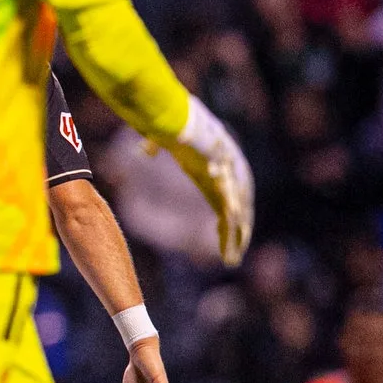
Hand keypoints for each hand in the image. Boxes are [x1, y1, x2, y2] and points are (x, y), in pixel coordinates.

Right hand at [168, 96, 253, 266]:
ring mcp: (229, 180)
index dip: (225, 212)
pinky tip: (230, 251)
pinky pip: (230, 218)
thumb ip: (155, 146)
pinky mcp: (224, 187)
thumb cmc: (170, 127)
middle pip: (239, 206)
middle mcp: (229, 173)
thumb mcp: (162, 139)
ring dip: (236, 239)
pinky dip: (230, 236)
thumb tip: (143, 150)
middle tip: (236, 251)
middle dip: (238, 229)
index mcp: (217, 163)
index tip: (223, 229)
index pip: (226, 192)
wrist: (177, 123)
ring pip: (237, 216)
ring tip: (233, 259)